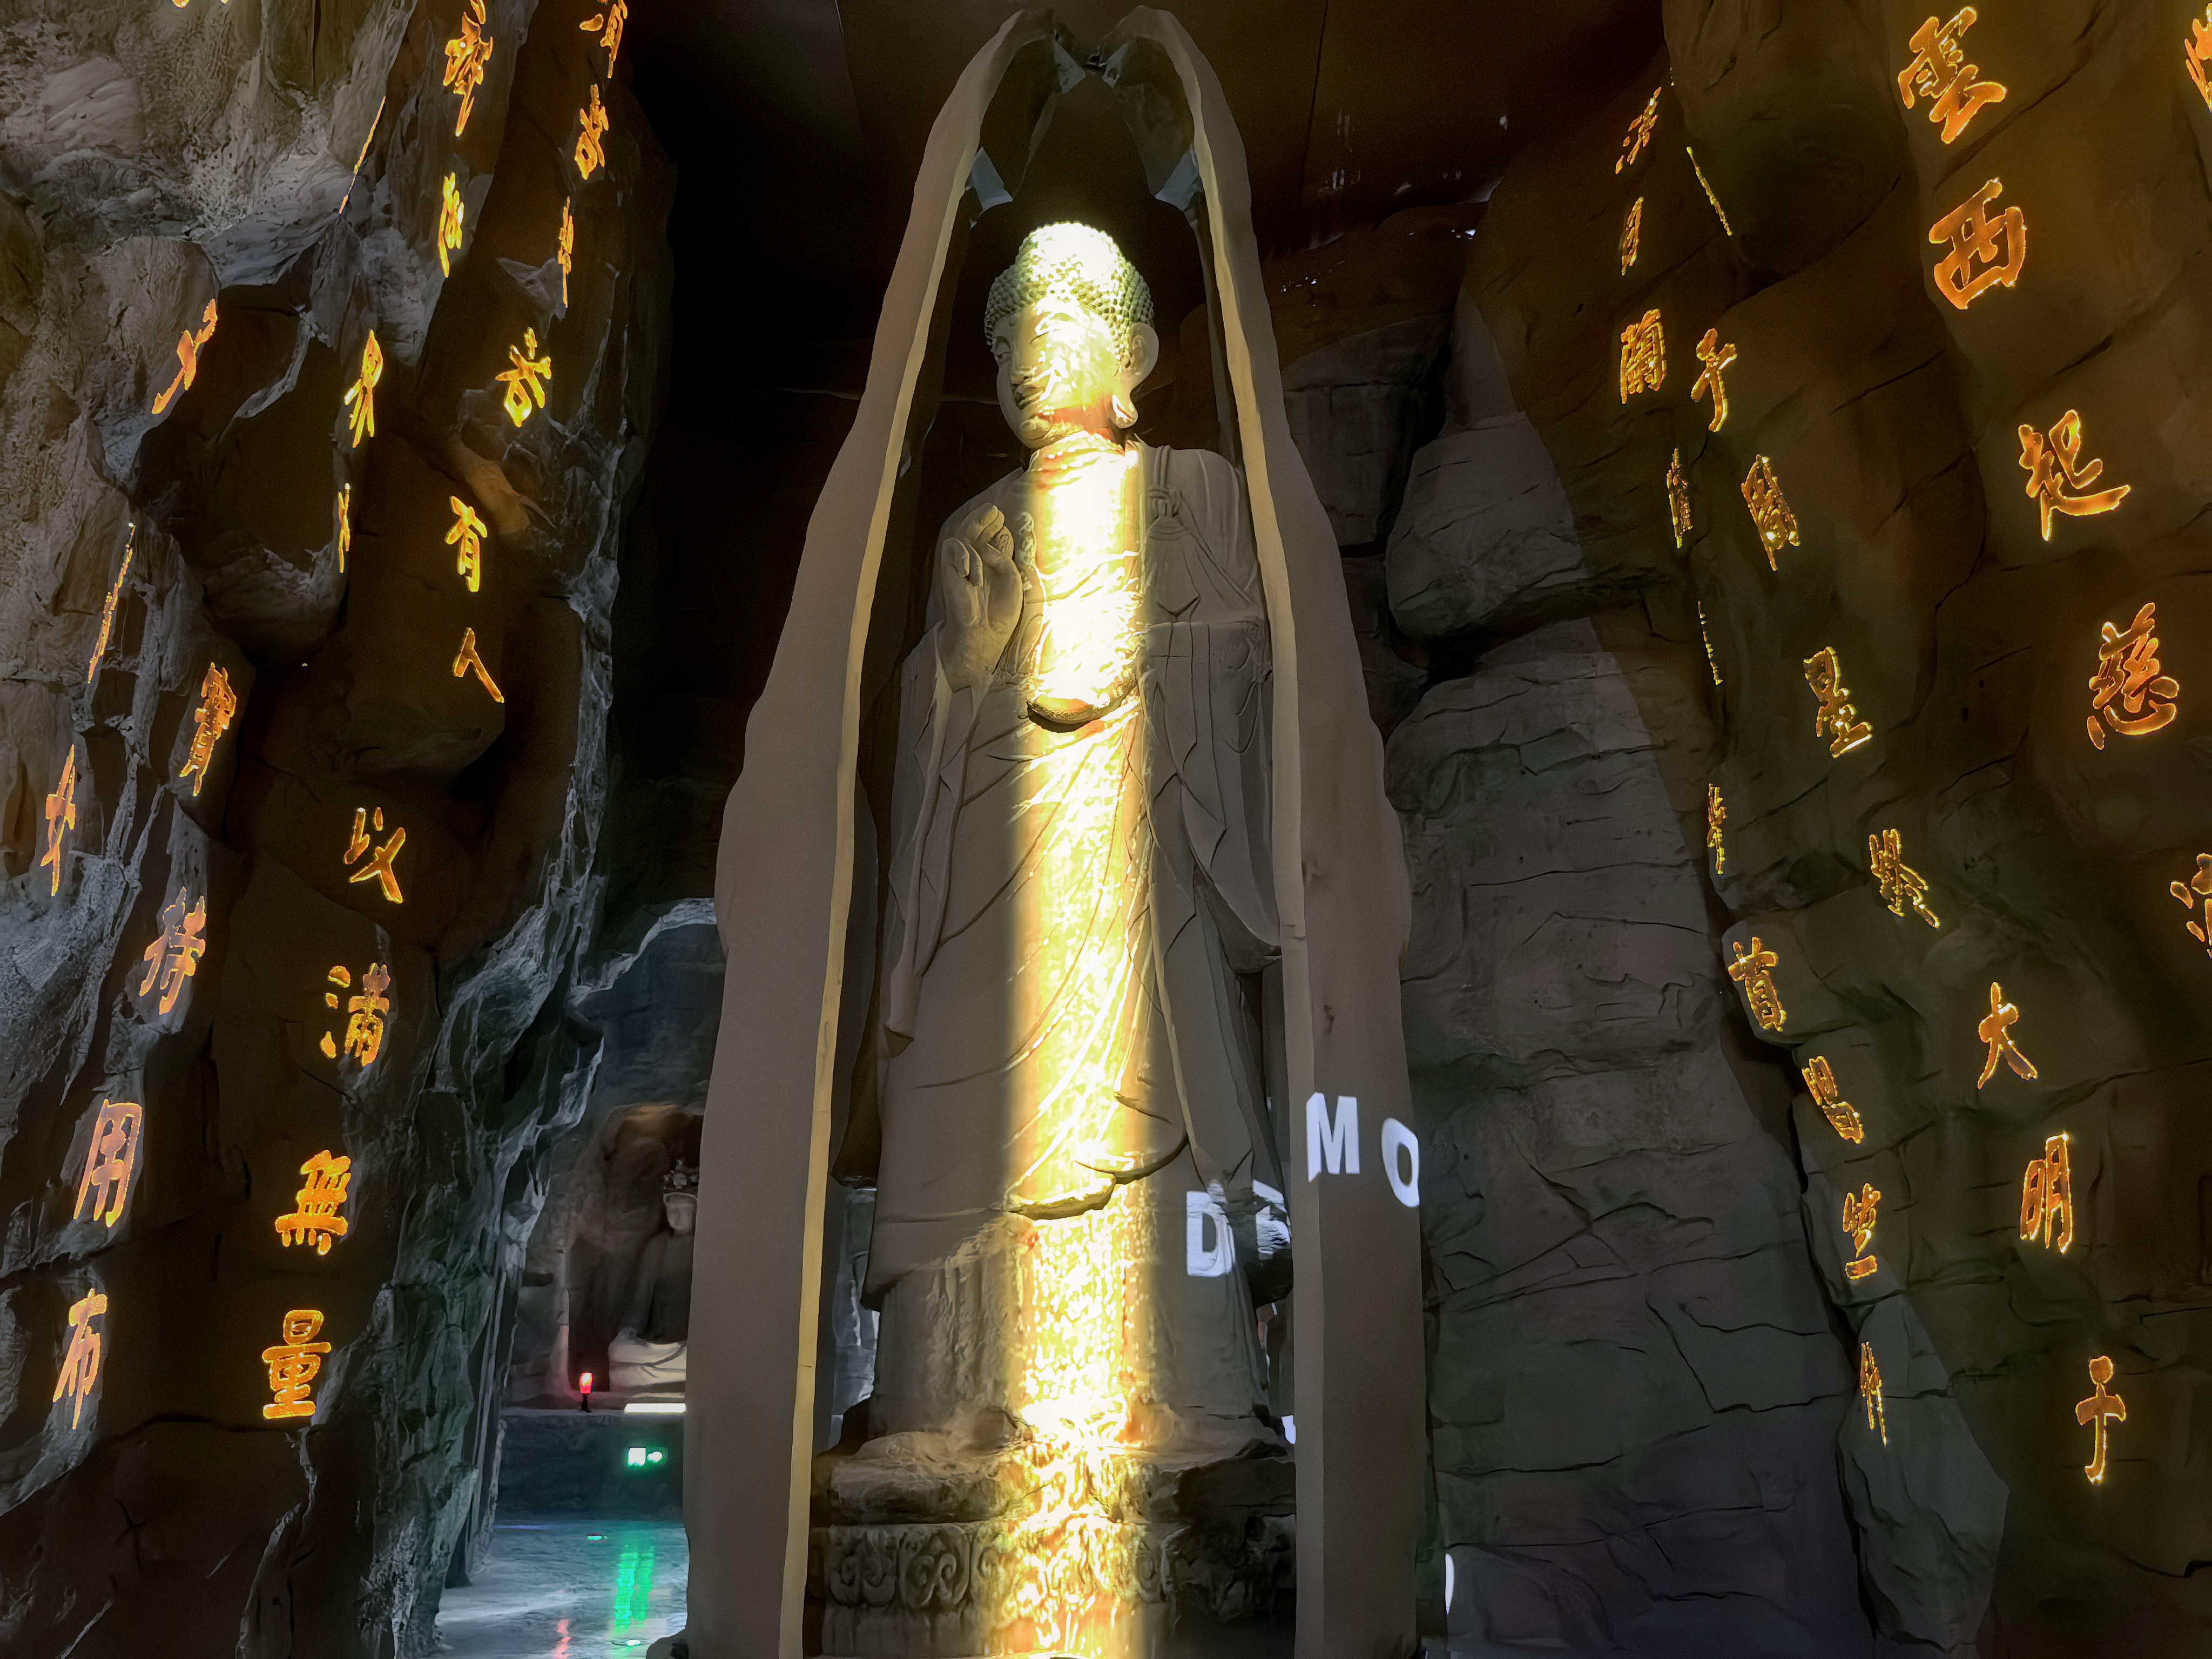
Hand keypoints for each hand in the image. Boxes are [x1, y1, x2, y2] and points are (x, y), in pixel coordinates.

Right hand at [938, 503, 1024, 687]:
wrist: (984, 632)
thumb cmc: (1001, 610)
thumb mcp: (1012, 578)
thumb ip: (1003, 558)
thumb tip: (986, 545)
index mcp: (993, 565)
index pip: (992, 540)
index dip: (997, 529)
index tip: (1003, 521)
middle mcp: (978, 563)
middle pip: (978, 534)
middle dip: (985, 520)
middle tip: (995, 509)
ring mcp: (963, 565)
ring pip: (965, 535)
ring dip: (976, 523)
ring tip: (990, 512)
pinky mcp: (950, 570)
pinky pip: (954, 549)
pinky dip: (964, 554)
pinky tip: (972, 572)